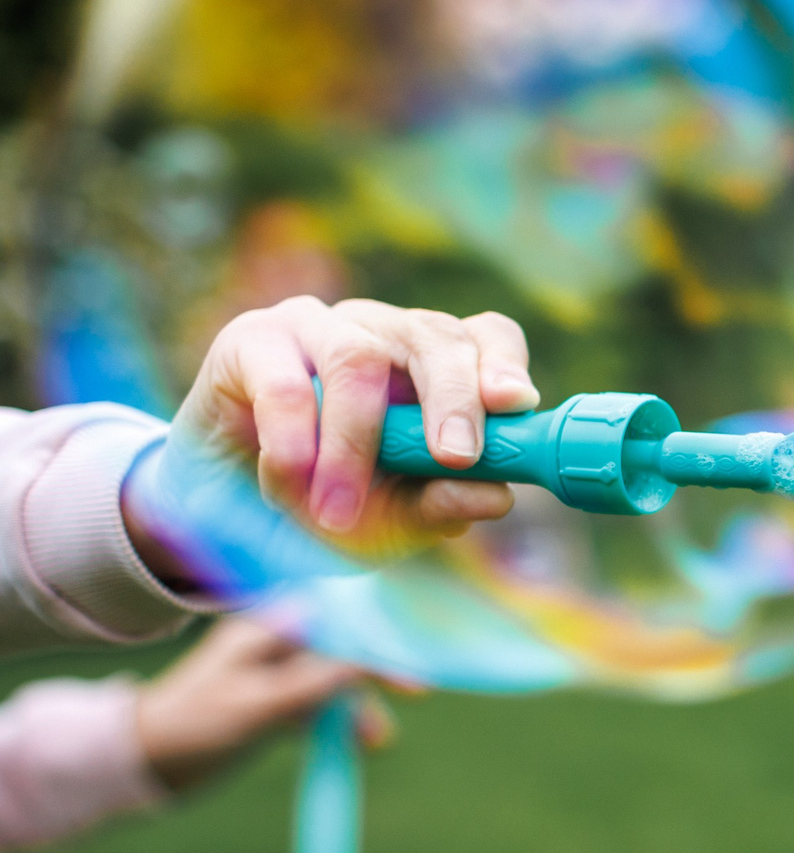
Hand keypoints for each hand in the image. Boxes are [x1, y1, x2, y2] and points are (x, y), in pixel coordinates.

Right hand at [125, 296, 539, 583]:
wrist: (219, 516)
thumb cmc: (321, 508)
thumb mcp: (388, 524)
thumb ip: (437, 509)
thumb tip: (496, 498)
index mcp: (431, 367)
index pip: (485, 336)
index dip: (503, 363)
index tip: (516, 404)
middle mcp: (383, 334)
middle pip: (434, 337)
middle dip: (453, 399)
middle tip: (456, 458)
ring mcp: (318, 328)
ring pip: (358, 359)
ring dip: (355, 445)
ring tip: (338, 512)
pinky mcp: (252, 340)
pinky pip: (284, 383)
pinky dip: (293, 443)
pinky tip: (288, 484)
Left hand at [134, 618, 392, 792]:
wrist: (147, 763)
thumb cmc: (193, 727)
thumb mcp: (256, 707)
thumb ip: (309, 684)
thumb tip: (363, 664)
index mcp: (265, 628)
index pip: (336, 621)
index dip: (376, 639)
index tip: (410, 667)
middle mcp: (275, 644)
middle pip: (342, 649)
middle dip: (374, 677)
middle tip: (414, 695)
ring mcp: (277, 674)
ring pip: (335, 682)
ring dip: (358, 708)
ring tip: (375, 742)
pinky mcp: (277, 704)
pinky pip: (321, 706)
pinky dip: (340, 723)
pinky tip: (358, 745)